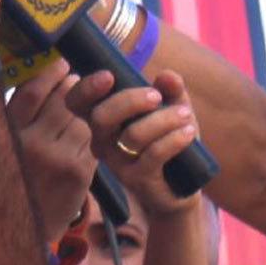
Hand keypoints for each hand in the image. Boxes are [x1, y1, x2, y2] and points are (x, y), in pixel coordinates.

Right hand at [7, 58, 98, 240]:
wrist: (17, 232)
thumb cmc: (10, 182)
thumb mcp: (3, 148)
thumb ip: (18, 118)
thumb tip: (44, 80)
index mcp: (9, 134)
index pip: (32, 92)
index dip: (51, 75)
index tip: (62, 65)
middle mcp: (31, 144)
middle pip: (63, 102)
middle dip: (76, 87)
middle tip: (79, 80)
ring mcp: (58, 158)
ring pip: (83, 120)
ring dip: (92, 108)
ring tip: (94, 102)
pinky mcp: (79, 173)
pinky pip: (93, 141)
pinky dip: (97, 133)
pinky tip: (97, 129)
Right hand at [68, 69, 200, 218]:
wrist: (180, 188)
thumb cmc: (167, 141)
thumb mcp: (171, 110)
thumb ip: (171, 90)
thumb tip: (167, 76)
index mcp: (102, 120)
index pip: (76, 103)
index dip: (85, 88)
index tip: (110, 76)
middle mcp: (103, 142)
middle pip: (101, 117)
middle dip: (129, 100)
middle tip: (156, 96)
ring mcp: (118, 164)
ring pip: (133, 135)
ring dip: (163, 119)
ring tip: (185, 114)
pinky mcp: (138, 180)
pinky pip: (154, 154)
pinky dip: (174, 139)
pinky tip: (189, 132)